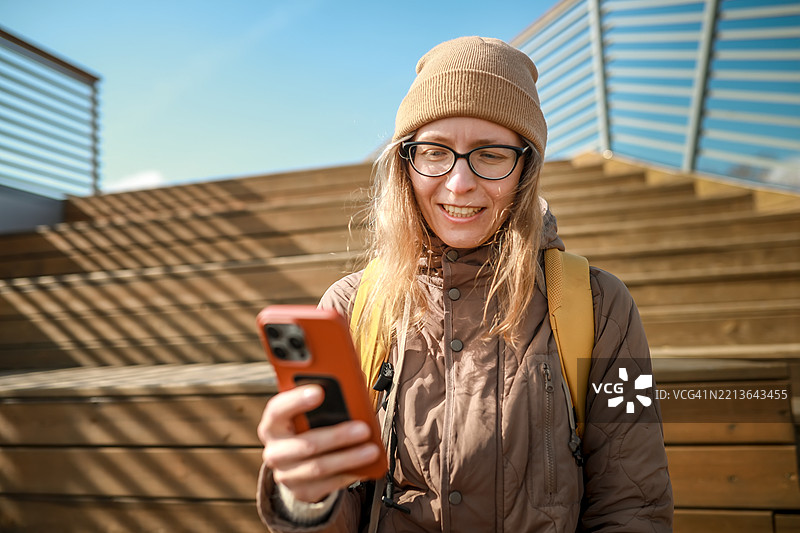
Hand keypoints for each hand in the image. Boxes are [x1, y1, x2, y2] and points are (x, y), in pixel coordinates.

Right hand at [257, 384, 381, 502]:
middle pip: (306, 444)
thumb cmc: (309, 426)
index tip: (320, 391)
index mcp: (273, 423)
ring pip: (319, 467)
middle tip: (363, 429)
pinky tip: (366, 467)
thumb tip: (351, 387)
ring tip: (372, 450)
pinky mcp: (301, 491)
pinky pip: (328, 484)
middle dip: (338, 437)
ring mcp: (285, 474)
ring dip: (349, 458)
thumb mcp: (309, 412)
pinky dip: (349, 474)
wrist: (298, 462)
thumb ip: (324, 400)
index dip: (297, 400)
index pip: (278, 410)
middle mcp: (274, 450)